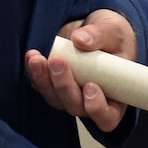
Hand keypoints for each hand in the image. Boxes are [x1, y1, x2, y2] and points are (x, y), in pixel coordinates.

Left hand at [25, 10, 137, 129]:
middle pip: (75, 107)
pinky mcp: (53, 85)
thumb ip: (100, 35)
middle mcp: (91, 102)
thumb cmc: (114, 36)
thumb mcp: (113, 30)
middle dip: (64, 86)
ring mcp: (70, 96)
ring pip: (54, 99)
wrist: (96, 29)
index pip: (107, 117)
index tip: (91, 85)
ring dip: (44, 80)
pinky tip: (32, 56)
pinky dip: (35, 72)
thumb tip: (80, 40)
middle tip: (58, 61)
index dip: (97, 108)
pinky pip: (41, 85)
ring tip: (37, 59)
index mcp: (116, 97)